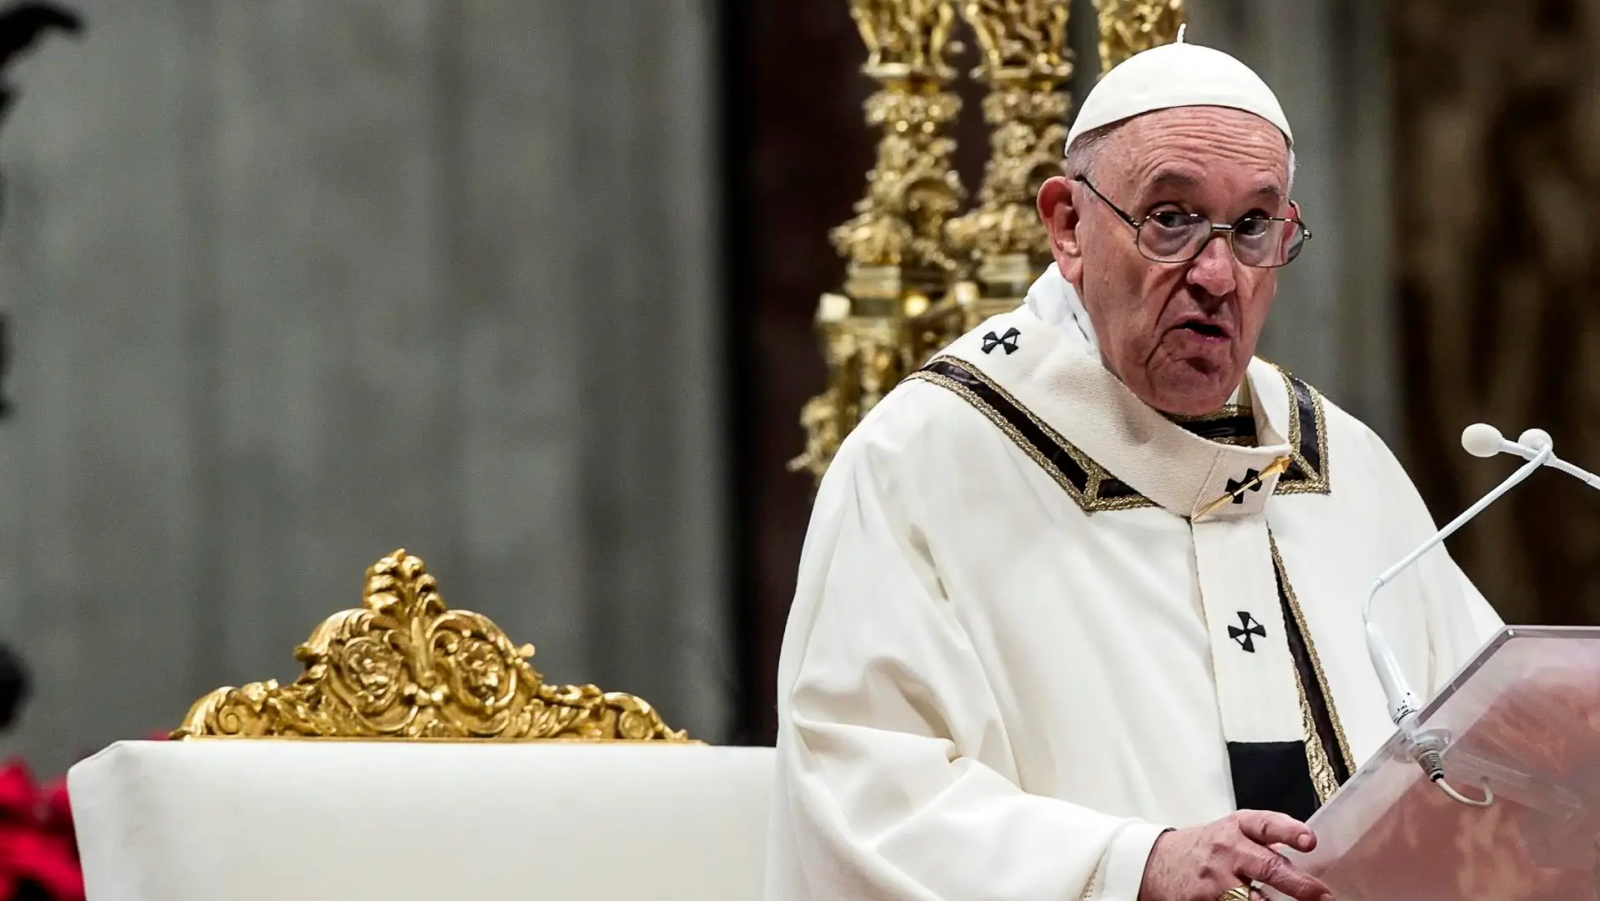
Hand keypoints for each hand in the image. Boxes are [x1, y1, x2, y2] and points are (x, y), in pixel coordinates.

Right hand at [1137, 810, 1332, 900]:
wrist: (1158, 862)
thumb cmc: (1205, 847)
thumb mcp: (1232, 831)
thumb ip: (1264, 838)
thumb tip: (1307, 847)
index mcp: (1237, 828)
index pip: (1266, 825)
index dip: (1289, 832)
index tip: (1309, 840)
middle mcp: (1227, 850)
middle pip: (1267, 866)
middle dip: (1299, 884)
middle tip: (1322, 895)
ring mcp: (1215, 880)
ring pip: (1252, 899)